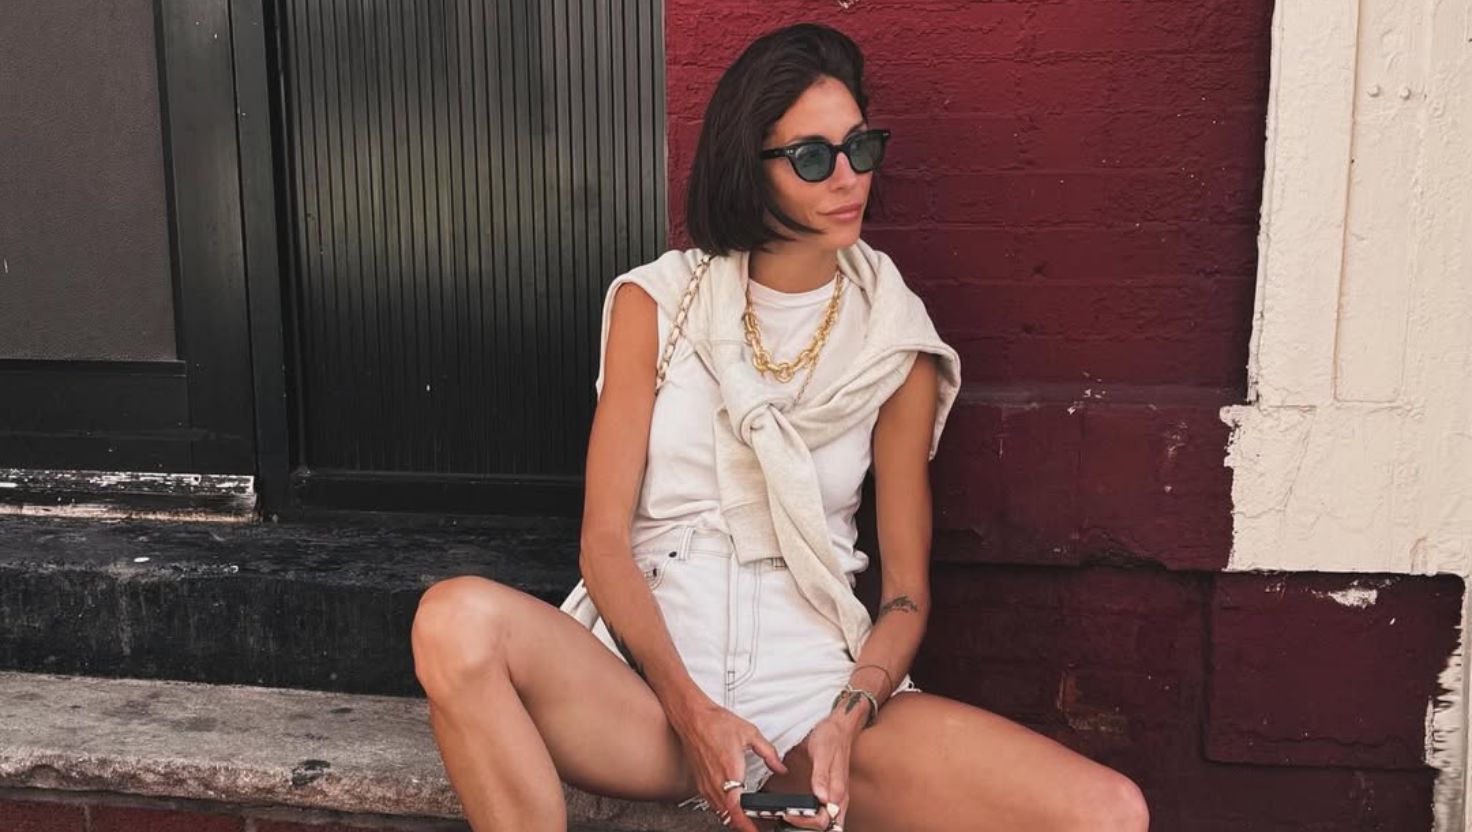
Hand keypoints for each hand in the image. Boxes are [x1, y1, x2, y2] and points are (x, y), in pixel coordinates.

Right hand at [669, 699, 788, 831]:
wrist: (693, 717)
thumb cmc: (716, 722)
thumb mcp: (750, 733)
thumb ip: (768, 753)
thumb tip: (780, 767)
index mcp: (730, 771)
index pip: (737, 808)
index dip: (746, 823)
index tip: (756, 830)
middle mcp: (716, 781)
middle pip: (729, 815)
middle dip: (744, 825)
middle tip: (757, 827)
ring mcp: (706, 783)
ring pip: (720, 812)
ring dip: (734, 819)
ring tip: (748, 821)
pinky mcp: (700, 782)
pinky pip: (712, 803)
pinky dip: (724, 810)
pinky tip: (732, 807)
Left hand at [776, 714, 855, 830]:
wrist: (838, 726)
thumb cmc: (832, 737)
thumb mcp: (822, 754)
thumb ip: (822, 777)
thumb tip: (822, 797)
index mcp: (839, 791)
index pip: (825, 819)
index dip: (807, 821)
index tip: (791, 814)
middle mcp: (839, 797)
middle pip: (825, 824)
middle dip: (806, 824)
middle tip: (787, 816)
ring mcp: (835, 795)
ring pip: (825, 820)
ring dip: (808, 821)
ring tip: (790, 815)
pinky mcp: (830, 792)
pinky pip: (823, 811)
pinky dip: (811, 815)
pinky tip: (801, 812)